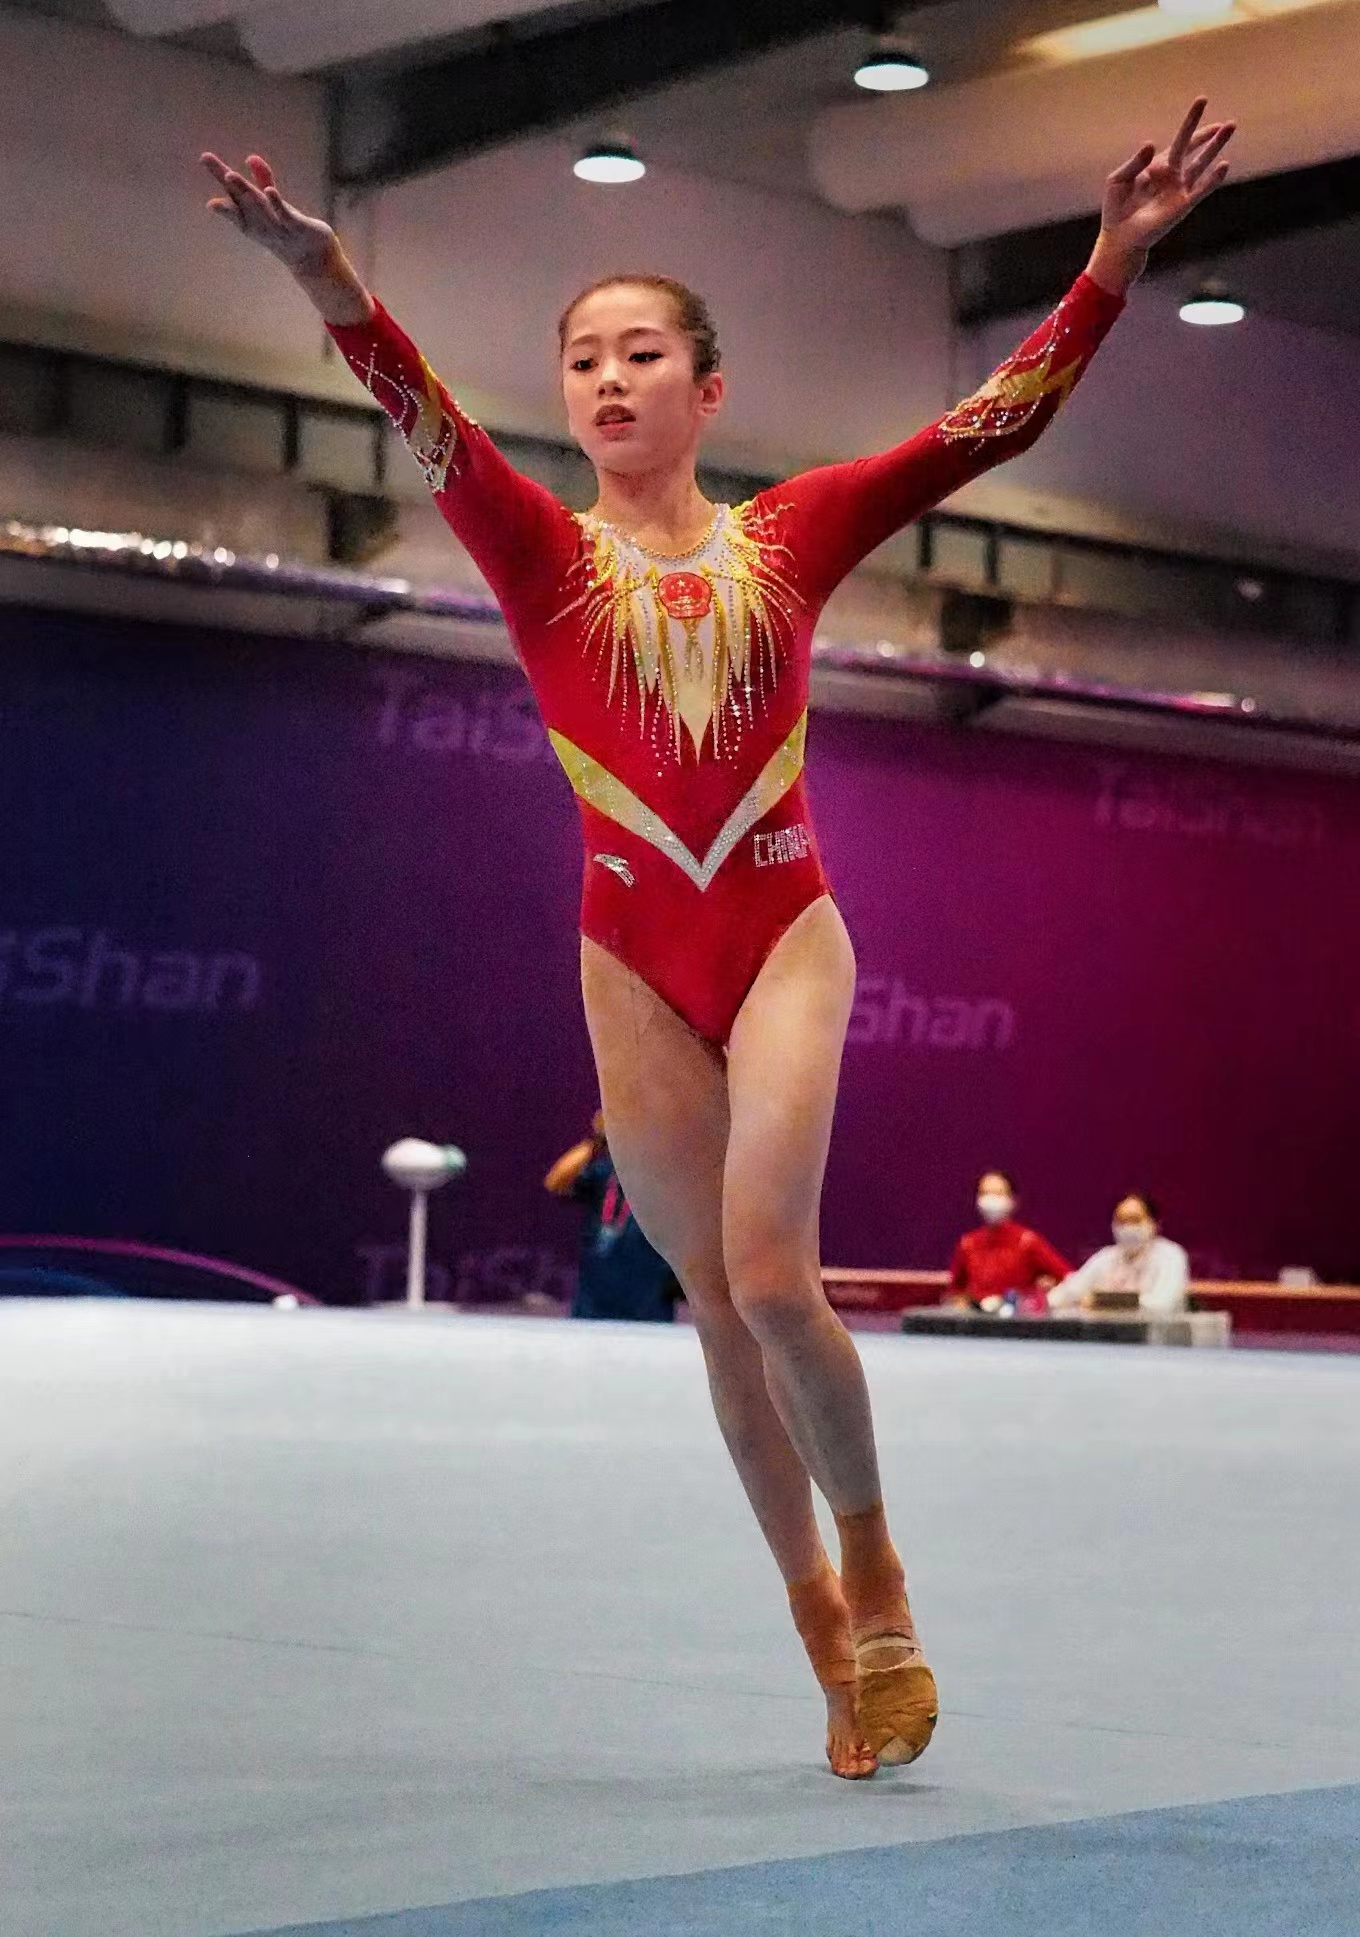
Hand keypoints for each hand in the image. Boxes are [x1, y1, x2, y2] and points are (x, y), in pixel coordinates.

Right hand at [202, 151, 372, 323]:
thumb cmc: (288, 231)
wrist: (314, 263)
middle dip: (228, 181)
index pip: (232, 196)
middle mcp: (260, 223)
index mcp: (251, 217)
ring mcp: (278, 227)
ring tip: (230, 174)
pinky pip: (285, 216)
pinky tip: (268, 190)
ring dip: (244, 191)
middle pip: (242, 199)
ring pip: (259, 208)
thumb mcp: (273, 205)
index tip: (204, 158)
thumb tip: (250, 157)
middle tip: (208, 160)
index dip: (217, 175)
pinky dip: (276, 204)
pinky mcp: (297, 228)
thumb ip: (262, 179)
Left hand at [1088, 99, 1235, 291]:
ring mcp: (1179, 189)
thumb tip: (1152, 144)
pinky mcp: (1182, 205)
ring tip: (1231, 128)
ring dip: (1216, 147)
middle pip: (1195, 149)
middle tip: (1228, 122)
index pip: (1179, 141)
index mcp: (1158, 166)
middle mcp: (1172, 175)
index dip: (1191, 123)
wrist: (1120, 237)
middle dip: (1209, 134)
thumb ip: (1135, 162)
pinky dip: (1212, 178)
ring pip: (1202, 164)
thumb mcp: (1119, 180)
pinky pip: (1201, 189)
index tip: (1203, 101)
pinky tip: (1224, 165)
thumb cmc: (1116, 209)